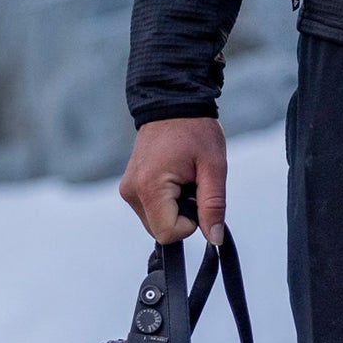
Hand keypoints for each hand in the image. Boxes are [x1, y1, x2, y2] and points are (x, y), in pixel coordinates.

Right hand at [119, 116, 227, 245]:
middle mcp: (132, 192)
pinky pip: (151, 209)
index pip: (168, 233)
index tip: (198, 197)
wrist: (173, 103)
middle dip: (182, 214)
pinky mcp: (130, 187)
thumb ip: (213, 205)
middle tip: (192, 182)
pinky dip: (167, 200)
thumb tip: (214, 239)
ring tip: (184, 175)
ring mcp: (128, 190)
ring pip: (156, 222)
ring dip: (175, 207)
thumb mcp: (214, 166)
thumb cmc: (196, 130)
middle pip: (161, 230)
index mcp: (149, 187)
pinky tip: (174, 176)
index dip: (191, 223)